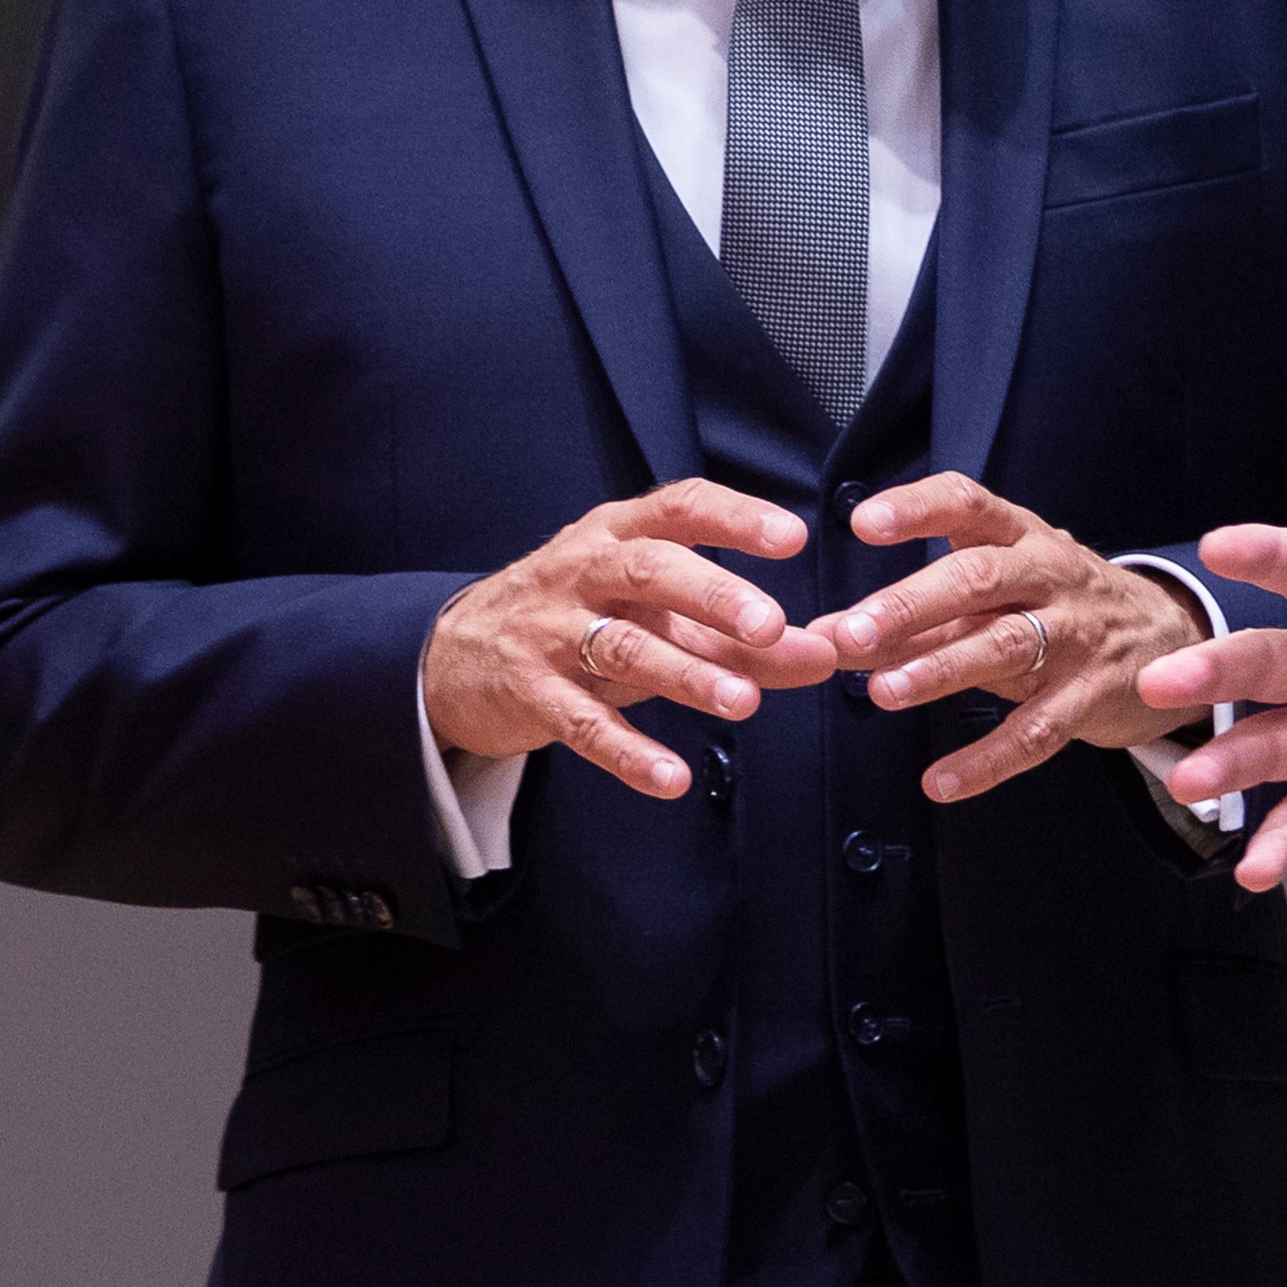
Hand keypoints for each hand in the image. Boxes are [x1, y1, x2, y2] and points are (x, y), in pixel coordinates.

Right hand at [424, 480, 839, 798]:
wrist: (458, 655)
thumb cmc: (577, 620)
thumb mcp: (652, 614)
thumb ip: (740, 639)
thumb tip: (829, 654)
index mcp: (616, 534)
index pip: (679, 508)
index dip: (735, 518)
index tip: (792, 537)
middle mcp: (582, 571)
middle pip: (648, 569)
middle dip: (712, 593)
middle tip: (770, 625)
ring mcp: (550, 631)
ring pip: (622, 646)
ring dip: (686, 675)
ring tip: (744, 703)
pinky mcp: (530, 692)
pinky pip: (581, 722)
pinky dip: (628, 752)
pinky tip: (671, 778)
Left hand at [803, 474, 1206, 807]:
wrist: (1170, 638)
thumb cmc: (1055, 604)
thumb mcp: (998, 590)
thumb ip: (914, 612)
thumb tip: (822, 635)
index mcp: (1019, 536)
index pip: (966, 503)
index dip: (916, 509)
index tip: (862, 522)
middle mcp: (1049, 575)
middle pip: (978, 579)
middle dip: (910, 604)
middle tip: (850, 632)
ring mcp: (1075, 636)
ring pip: (1004, 647)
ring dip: (940, 669)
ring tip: (882, 692)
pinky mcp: (1091, 697)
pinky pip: (1037, 730)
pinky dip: (988, 759)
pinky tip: (940, 783)